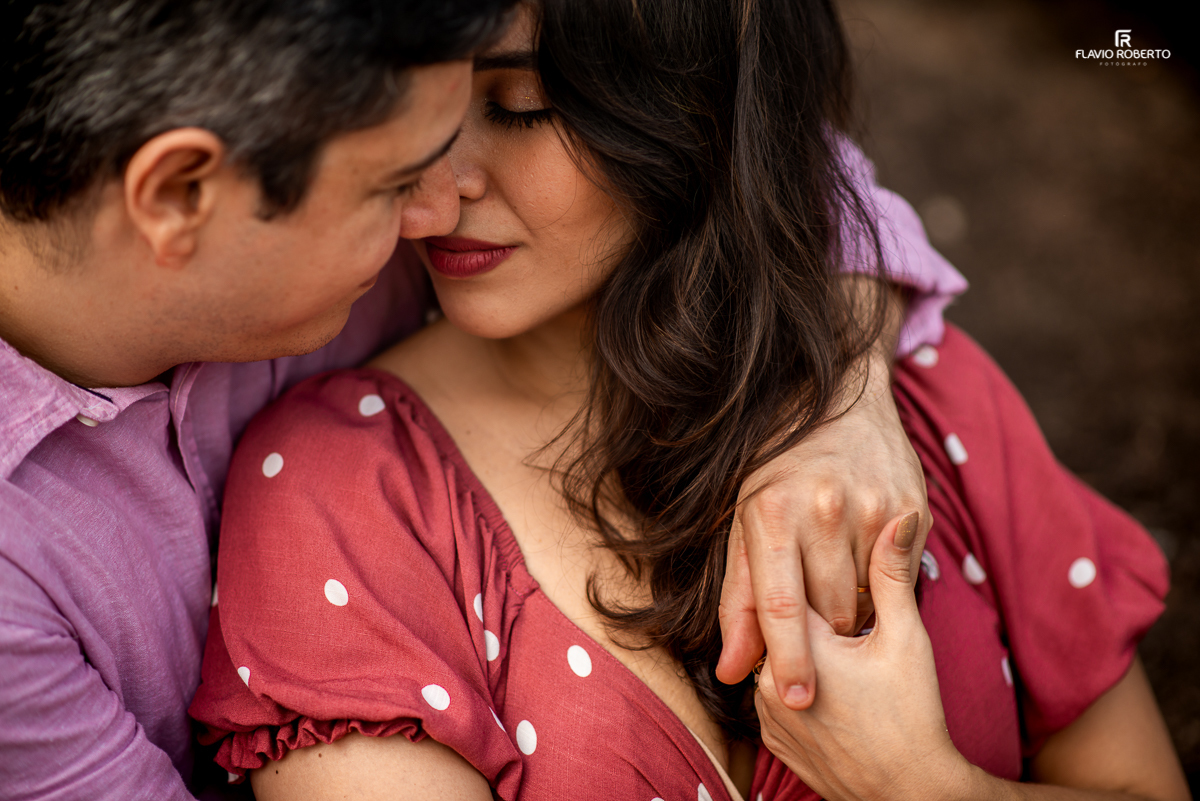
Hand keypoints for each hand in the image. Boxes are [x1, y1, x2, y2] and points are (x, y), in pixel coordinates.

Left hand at [715, 342, 930, 707]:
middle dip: (820, 637)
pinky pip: (896, 578)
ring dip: (851, 615)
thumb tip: (730, 671)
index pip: (778, 604)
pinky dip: (878, 587)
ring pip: (866, 601)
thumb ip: (739, 600)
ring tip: (835, 589)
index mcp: (771, 511)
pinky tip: (861, 562)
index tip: (797, 700)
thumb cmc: (779, 470)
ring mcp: (873, 508)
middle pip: (828, 613)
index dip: (787, 659)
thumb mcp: (745, 524)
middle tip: (814, 631)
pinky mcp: (912, 509)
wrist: (842, 400)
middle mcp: (824, 509)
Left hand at [753, 513, 972, 800]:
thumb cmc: (912, 714)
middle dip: (805, 612)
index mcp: (800, 646)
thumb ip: (891, 575)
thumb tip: (899, 520)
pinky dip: (796, 681)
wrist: (909, 792)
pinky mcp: (771, 737)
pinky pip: (774, 692)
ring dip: (799, 648)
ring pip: (775, 657)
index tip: (830, 563)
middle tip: (845, 623)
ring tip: (843, 664)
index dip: (813, 574)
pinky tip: (832, 688)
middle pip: (779, 622)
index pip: (787, 586)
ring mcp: (765, 713)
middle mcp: (768, 679)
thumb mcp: (905, 638)